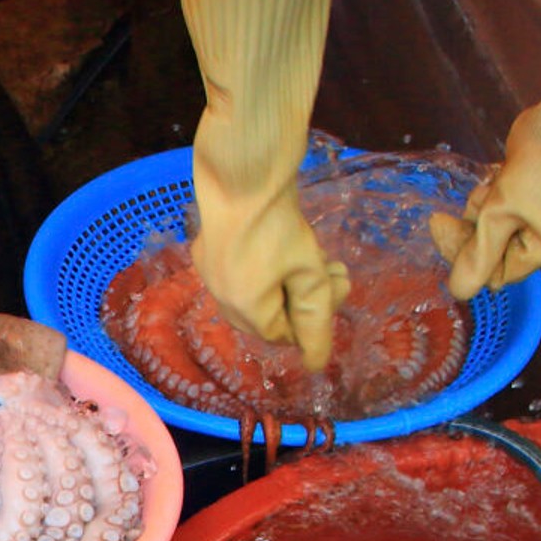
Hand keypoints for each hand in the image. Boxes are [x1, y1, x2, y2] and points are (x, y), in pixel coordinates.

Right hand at [191, 182, 351, 369]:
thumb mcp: (309, 274)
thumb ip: (315, 321)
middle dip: (302, 299)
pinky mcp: (204, 252)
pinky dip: (263, 269)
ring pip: (254, 296)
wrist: (242, 174)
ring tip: (315, 257)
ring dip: (287, 283)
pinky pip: (239, 275)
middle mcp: (220, 299)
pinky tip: (278, 245)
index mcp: (244, 310)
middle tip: (333, 271)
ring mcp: (208, 275)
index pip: (284, 334)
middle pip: (268, 317)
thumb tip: (316, 365)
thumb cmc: (278, 226)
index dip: (314, 316)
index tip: (335, 286)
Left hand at [430, 146, 540, 298]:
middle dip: (474, 222)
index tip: (441, 224)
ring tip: (494, 183)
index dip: (463, 253)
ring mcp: (538, 213)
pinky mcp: (534, 191)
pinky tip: (499, 172)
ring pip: (493, 219)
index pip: (489, 272)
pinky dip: (495, 188)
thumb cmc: (536, 175)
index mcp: (537, 251)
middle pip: (490, 245)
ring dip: (484, 202)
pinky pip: (503, 199)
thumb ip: (479, 255)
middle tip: (473, 198)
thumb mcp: (500, 216)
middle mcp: (539, 237)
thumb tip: (460, 293)